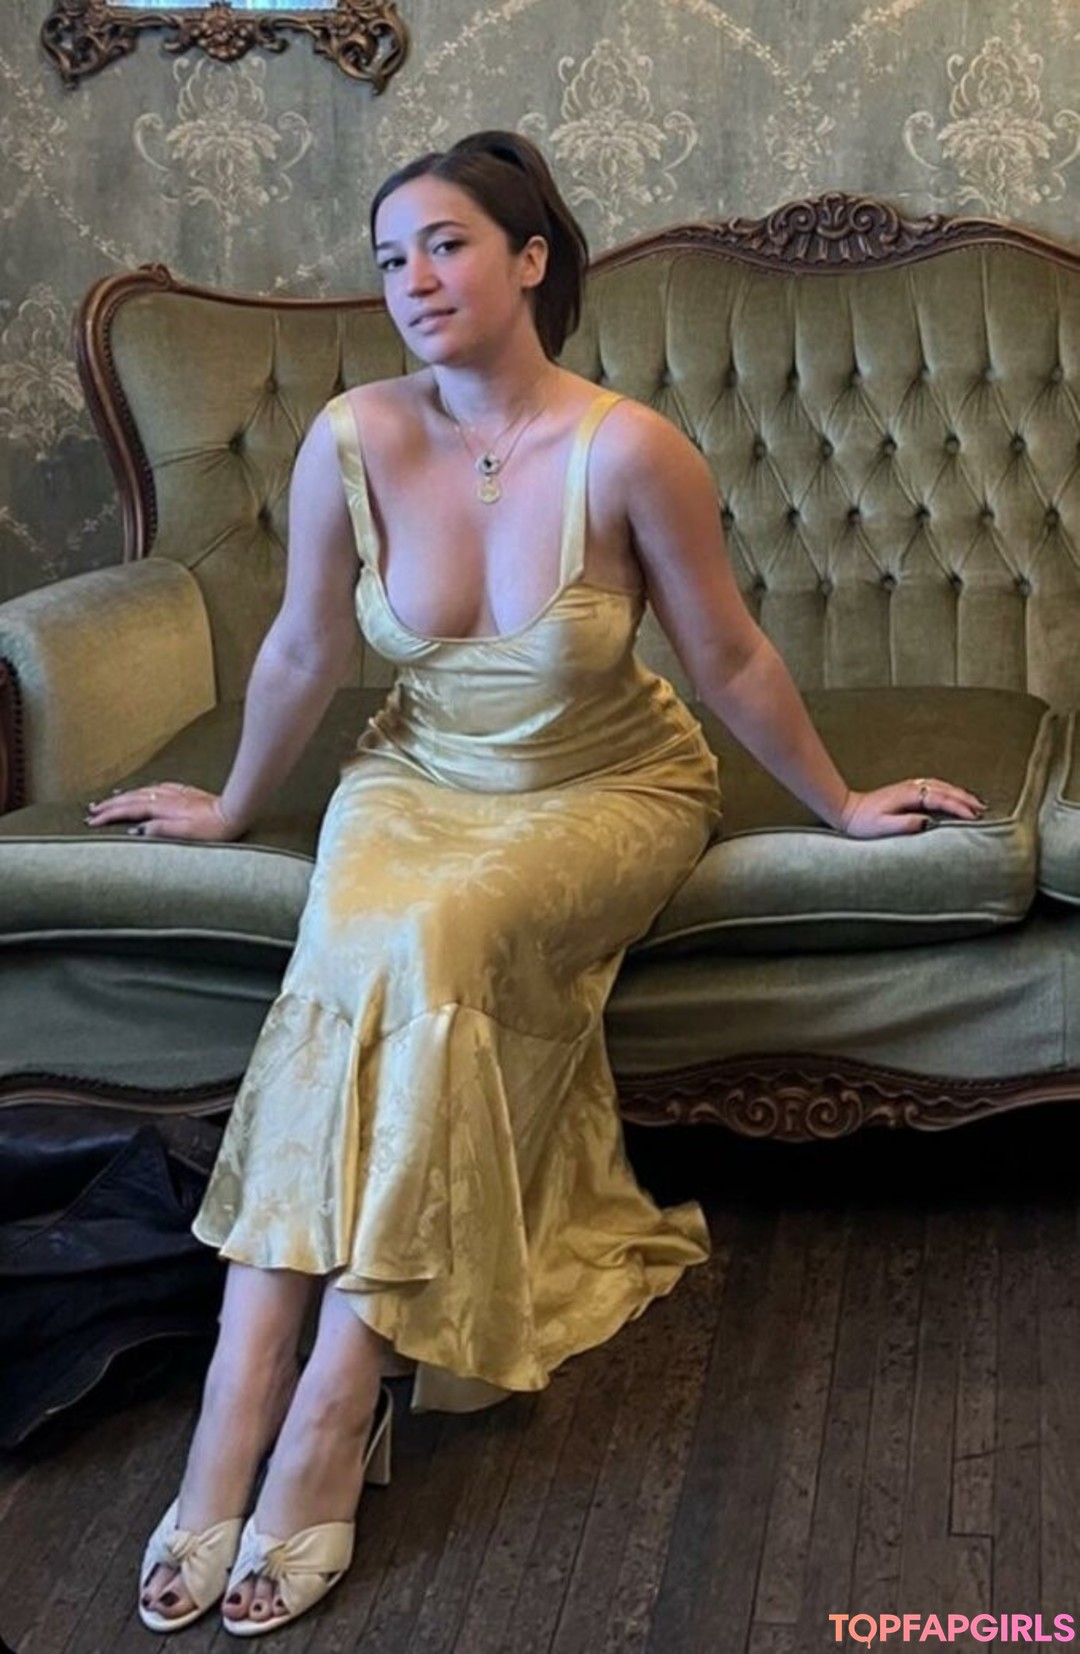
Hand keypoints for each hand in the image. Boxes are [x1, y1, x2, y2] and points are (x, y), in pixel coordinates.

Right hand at [85, 782, 241, 841]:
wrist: (236, 812)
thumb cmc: (214, 829)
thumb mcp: (187, 834)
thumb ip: (161, 830)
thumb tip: (137, 830)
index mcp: (164, 808)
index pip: (129, 810)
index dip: (109, 815)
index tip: (92, 820)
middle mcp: (167, 797)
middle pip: (131, 798)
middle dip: (110, 804)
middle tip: (91, 811)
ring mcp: (175, 792)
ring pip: (142, 791)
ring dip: (123, 796)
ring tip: (108, 800)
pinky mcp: (185, 792)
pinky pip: (156, 787)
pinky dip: (142, 790)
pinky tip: (141, 791)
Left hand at [839, 777, 987, 838]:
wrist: (848, 810)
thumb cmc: (863, 822)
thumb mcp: (882, 827)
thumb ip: (905, 824)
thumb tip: (928, 822)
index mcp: (908, 795)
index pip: (941, 799)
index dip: (959, 807)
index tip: (974, 816)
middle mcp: (912, 787)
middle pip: (946, 790)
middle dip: (966, 799)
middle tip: (983, 811)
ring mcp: (910, 786)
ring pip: (942, 787)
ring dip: (960, 794)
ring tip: (976, 804)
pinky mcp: (908, 790)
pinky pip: (935, 788)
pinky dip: (950, 792)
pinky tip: (955, 797)